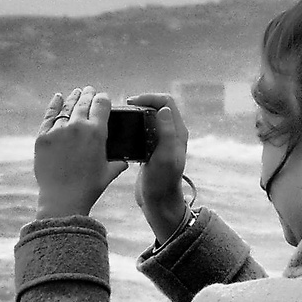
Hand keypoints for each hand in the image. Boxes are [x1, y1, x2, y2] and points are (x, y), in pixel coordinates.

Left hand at [33, 87, 128, 218]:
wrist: (63, 198)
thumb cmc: (88, 188)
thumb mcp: (108, 173)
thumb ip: (118, 163)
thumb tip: (125, 161)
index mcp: (97, 133)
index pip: (102, 104)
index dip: (103, 98)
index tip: (103, 98)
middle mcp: (78, 127)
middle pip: (84, 102)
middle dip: (88, 94)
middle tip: (89, 90)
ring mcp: (58, 130)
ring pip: (67, 107)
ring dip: (73, 98)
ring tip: (76, 93)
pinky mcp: (43, 137)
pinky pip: (49, 116)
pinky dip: (54, 105)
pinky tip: (58, 98)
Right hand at [124, 92, 189, 242]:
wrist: (158, 203)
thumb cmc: (162, 182)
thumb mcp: (165, 156)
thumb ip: (166, 132)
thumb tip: (163, 108)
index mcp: (178, 132)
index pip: (166, 102)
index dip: (149, 97)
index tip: (131, 103)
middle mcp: (172, 134)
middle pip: (157, 107)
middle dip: (141, 104)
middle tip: (124, 109)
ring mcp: (161, 142)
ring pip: (149, 119)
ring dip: (137, 115)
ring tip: (122, 119)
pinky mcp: (151, 150)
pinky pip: (143, 131)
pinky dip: (134, 128)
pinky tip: (124, 134)